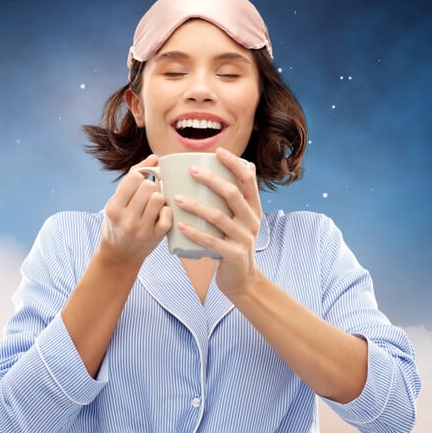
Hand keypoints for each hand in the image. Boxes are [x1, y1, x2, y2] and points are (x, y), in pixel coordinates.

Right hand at [99, 155, 172, 265]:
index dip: (140, 177)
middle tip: (148, 194)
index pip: (133, 178)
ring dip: (159, 198)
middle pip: (148, 186)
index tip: (140, 183)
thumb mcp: (116, 202)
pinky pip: (167, 215)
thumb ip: (132, 177)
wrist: (119, 255)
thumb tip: (154, 157)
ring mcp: (141, 229)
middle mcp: (126, 219)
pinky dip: (166, 212)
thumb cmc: (118, 223)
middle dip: (151, 186)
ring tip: (154, 204)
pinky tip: (161, 215)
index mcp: (113, 207)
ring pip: (158, 198)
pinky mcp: (155, 237)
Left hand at [173, 147, 262, 297]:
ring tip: (176, 198)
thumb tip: (247, 164)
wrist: (242, 280)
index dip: (234, 164)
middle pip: (233, 194)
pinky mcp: (233, 255)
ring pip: (218, 217)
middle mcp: (252, 222)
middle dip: (211, 179)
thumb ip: (242, 198)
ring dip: (196, 205)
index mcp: (254, 209)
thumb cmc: (236, 244)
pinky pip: (211, 241)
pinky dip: (194, 232)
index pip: (248, 180)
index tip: (217, 151)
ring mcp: (244, 239)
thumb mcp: (244, 220)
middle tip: (191, 170)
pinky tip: (181, 225)